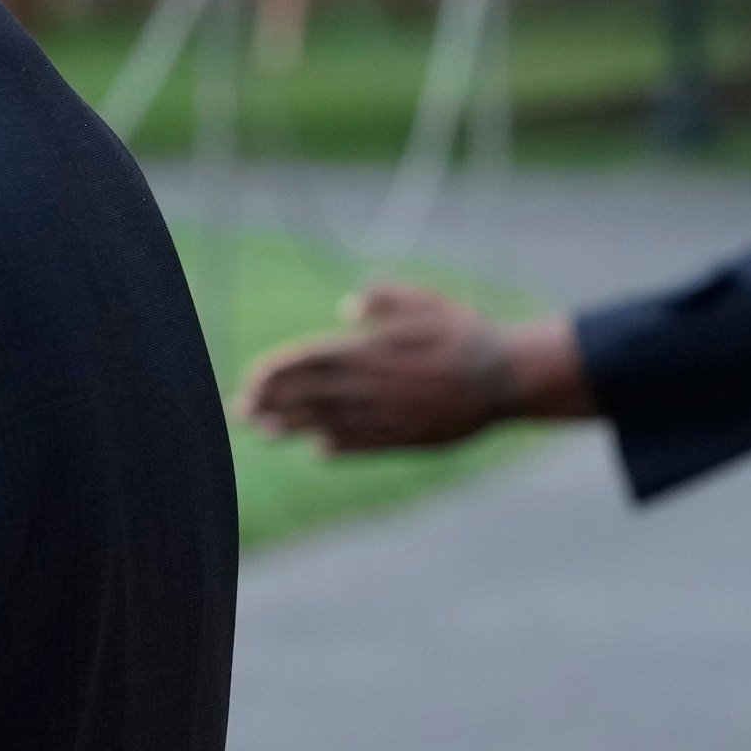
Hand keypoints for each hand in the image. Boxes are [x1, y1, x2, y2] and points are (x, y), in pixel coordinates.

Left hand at [238, 282, 590, 453]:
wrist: (509, 376)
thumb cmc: (465, 332)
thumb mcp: (426, 303)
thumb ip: (385, 300)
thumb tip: (347, 306)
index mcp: (374, 350)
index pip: (311, 360)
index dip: (277, 372)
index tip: (253, 379)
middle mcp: (375, 386)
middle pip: (311, 395)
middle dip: (272, 403)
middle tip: (241, 411)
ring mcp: (391, 415)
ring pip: (331, 423)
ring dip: (294, 427)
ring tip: (264, 432)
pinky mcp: (409, 437)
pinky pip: (367, 445)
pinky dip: (341, 446)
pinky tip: (320, 450)